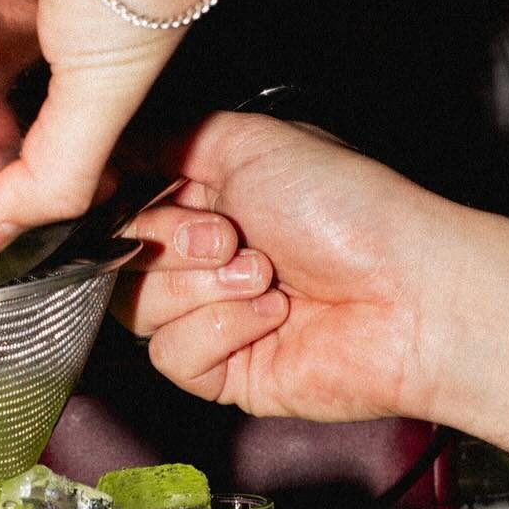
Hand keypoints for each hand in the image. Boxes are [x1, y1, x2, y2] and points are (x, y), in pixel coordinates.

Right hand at [118, 113, 462, 424]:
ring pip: (137, 308)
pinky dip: (221, 330)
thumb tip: (102, 145)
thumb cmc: (346, 210)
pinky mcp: (225, 370)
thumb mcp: (246, 140)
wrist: (406, 293)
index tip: (138, 193)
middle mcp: (204, 253)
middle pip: (118, 257)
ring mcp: (213, 313)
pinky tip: (274, 315)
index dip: (122, 201)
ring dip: (201, 287)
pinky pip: (173, 356)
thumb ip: (163, 138)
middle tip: (231, 234)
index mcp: (207, 193)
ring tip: (265, 274)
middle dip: (170, 243)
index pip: (119, 200)